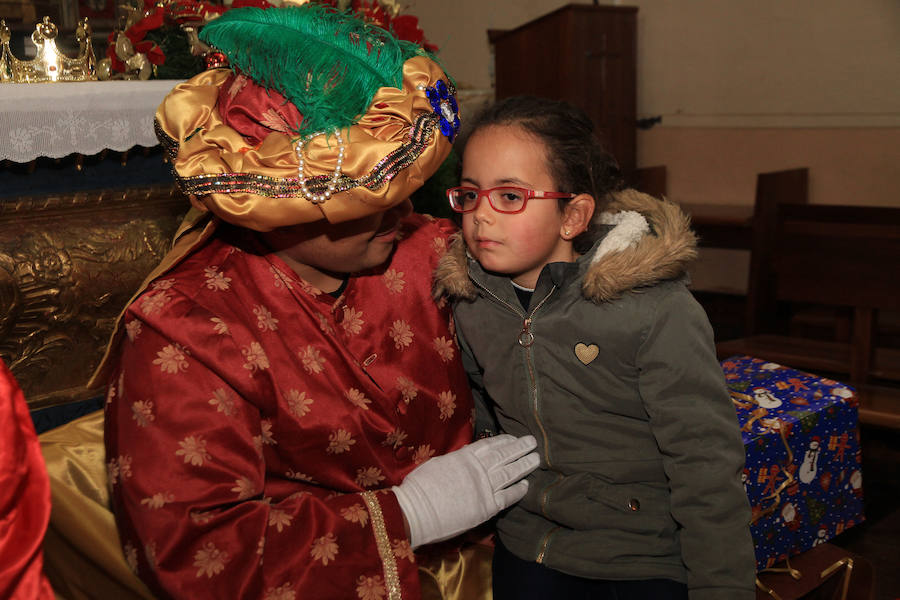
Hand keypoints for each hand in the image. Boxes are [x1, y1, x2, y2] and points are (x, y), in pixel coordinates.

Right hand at [393, 434, 538, 548]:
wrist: (417, 511)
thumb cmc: (420, 487)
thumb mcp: (437, 464)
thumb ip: (455, 462)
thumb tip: (462, 460)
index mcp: (464, 456)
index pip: (490, 445)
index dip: (503, 441)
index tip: (513, 438)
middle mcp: (478, 469)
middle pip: (504, 455)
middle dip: (519, 448)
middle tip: (532, 442)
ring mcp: (484, 487)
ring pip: (510, 473)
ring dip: (524, 465)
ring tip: (536, 459)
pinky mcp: (487, 507)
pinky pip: (508, 497)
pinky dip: (518, 491)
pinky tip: (527, 485)